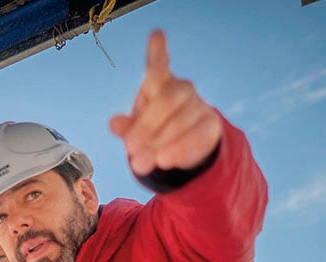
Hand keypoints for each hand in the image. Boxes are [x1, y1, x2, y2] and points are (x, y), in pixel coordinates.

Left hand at [109, 30, 221, 176]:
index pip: (158, 66)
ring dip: (160, 144)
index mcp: (159, 84)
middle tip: (131, 148)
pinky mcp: (211, 124)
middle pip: (166, 100)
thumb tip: (114, 123)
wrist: (180, 147)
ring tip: (141, 164)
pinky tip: (165, 160)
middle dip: (147, 126)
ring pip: (180, 121)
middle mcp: (181, 89)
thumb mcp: (135, 129)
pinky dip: (179, 149)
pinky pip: (197, 136)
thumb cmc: (153, 129)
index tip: (157, 34)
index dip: (157, 51)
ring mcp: (198, 105)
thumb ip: (126, 126)